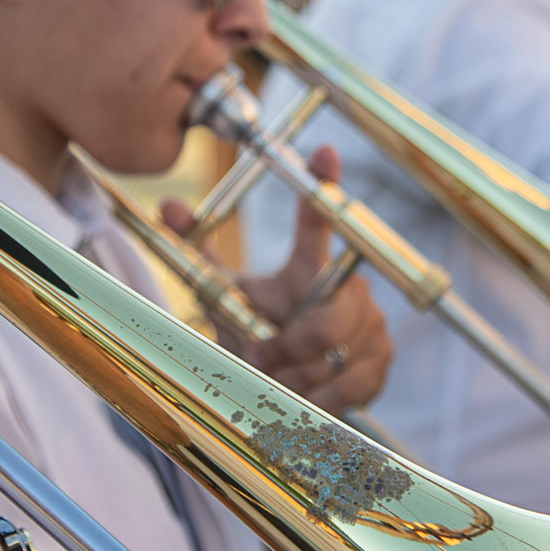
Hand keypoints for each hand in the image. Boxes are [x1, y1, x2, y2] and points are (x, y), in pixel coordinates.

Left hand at [163, 145, 394, 411]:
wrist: (284, 382)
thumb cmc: (256, 332)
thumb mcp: (227, 296)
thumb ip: (200, 255)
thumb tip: (168, 204)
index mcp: (310, 268)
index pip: (319, 224)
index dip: (322, 189)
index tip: (324, 153)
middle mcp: (350, 289)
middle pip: (324, 322)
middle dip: (285, 348)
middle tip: (259, 357)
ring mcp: (372, 325)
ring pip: (330, 357)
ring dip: (294, 375)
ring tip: (276, 378)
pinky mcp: (381, 361)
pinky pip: (349, 385)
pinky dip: (317, 397)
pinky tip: (303, 398)